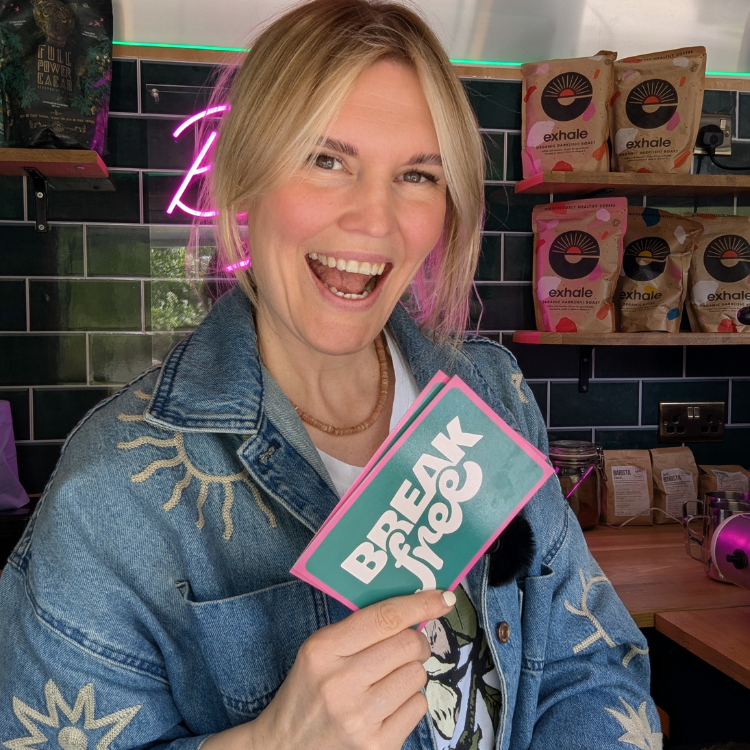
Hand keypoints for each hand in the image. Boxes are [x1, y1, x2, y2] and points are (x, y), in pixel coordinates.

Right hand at [252, 589, 454, 749]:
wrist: (285, 746)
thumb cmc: (309, 690)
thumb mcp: (319, 651)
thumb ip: (359, 629)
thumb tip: (414, 609)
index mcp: (323, 650)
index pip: (385, 618)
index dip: (420, 604)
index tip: (442, 598)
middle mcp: (340, 683)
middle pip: (408, 644)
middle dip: (416, 642)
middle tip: (406, 648)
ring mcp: (360, 718)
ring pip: (418, 675)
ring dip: (411, 673)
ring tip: (387, 681)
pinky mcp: (377, 746)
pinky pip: (418, 707)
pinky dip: (409, 702)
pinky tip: (387, 705)